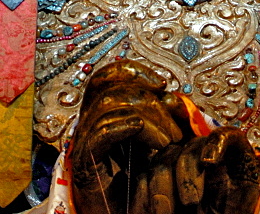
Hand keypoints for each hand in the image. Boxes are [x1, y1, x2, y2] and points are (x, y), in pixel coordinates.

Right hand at [71, 60, 259, 213]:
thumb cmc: (146, 189)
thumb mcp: (159, 146)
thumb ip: (164, 120)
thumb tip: (172, 97)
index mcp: (105, 116)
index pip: (108, 76)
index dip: (133, 71)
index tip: (161, 84)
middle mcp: (90, 124)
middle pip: (110, 87)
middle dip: (148, 99)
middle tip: (174, 128)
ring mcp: (86, 142)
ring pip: (108, 105)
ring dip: (147, 118)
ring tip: (168, 141)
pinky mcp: (86, 163)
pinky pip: (102, 130)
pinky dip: (127, 125)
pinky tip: (147, 135)